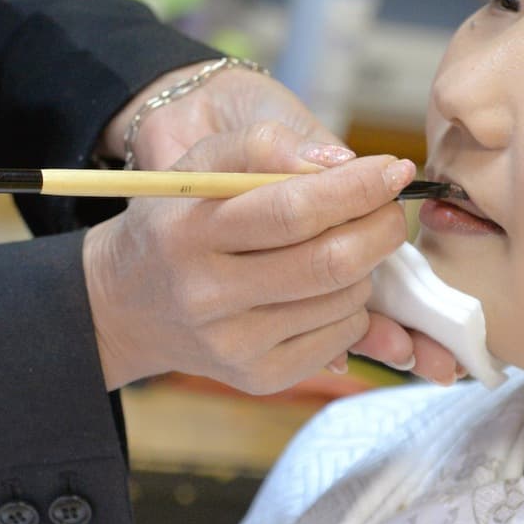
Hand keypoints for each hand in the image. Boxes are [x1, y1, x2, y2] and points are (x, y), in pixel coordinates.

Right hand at [95, 63, 459, 385]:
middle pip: (329, 263)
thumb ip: (263, 146)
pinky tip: (328, 290)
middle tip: (391, 210)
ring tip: (345, 247)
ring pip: (344, 300)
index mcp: (189, 232)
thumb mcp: (199, 167)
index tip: (394, 170)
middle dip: (380, 229)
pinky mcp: (259, 378)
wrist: (129, 304)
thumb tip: (343, 162)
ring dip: (366, 267)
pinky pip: (341, 337)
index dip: (356, 188)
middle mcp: (207, 295)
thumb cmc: (179, 222)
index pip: (293, 209)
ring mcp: (234, 345)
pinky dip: (354, 308)